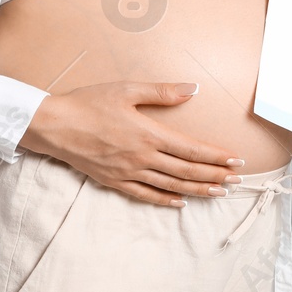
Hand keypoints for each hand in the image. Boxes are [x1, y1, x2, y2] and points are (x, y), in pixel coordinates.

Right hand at [21, 82, 244, 206]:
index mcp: (148, 133)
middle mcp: (142, 157)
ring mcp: (128, 172)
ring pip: (170, 186)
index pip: (191, 150)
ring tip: (218, 193)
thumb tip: (193, 89)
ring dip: (197, 190)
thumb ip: (162, 91)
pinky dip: (165, 200)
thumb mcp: (127, 89)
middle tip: (237, 181)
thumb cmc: (89, 102)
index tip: (236, 160)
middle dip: (214, 176)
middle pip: (186, 171)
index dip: (216, 156)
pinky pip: (145, 195)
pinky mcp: (114, 181)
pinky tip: (179, 202)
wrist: (53, 125)